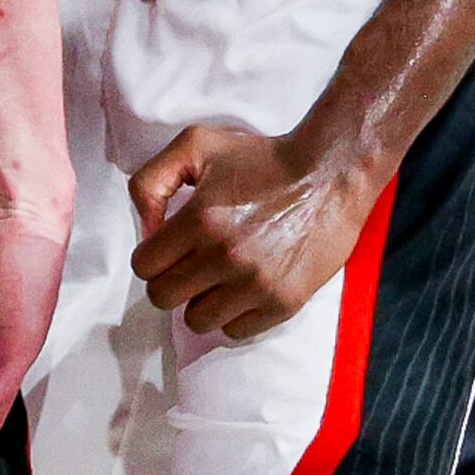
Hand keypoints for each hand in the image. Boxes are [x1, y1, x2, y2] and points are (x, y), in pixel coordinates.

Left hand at [128, 123, 379, 340]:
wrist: (330, 174)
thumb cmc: (263, 157)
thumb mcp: (197, 144)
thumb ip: (152, 181)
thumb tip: (145, 228)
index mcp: (200, 219)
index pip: (144, 266)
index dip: (152, 256)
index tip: (171, 247)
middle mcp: (225, 256)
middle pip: (163, 298)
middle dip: (171, 280)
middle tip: (192, 263)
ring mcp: (255, 284)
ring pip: (197, 321)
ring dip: (202, 300)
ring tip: (220, 277)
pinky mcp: (283, 302)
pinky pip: (235, 331)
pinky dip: (235, 314)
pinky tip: (245, 288)